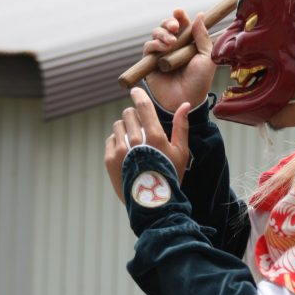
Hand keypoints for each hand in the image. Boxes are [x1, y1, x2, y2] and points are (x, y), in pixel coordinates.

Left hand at [104, 88, 190, 203]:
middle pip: (129, 113)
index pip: (142, 105)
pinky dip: (117, 141)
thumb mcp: (181, 152)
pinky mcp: (110, 159)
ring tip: (134, 140)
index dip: (138, 94)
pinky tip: (126, 151)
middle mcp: (136, 140)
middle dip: (135, 115)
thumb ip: (181, 126)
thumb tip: (184, 104)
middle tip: (141, 126)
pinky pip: (110, 139)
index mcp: (155, 136)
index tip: (135, 90)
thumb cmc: (171, 176)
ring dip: (125, 128)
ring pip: (118, 124)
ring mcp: (121, 150)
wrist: (152, 204)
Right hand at [143, 9, 216, 110]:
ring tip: (171, 43)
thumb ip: (202, 37)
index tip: (179, 12)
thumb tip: (199, 15)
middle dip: (169, 22)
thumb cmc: (199, 81)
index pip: (182, 24)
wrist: (185, 99)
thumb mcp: (206, 58)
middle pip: (166, 26)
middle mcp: (174, 46)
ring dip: (163, 34)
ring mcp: (161, 53)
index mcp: (188, 43)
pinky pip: (148, 47)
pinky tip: (164, 48)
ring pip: (156, 33)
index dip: (180, 17)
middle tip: (175, 27)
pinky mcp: (150, 62)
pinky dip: (155, 44)